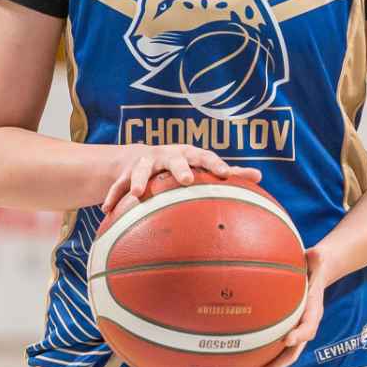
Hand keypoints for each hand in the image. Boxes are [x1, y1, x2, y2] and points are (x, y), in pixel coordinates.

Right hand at [99, 146, 260, 229]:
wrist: (140, 157)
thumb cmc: (181, 166)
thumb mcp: (201, 166)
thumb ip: (229, 173)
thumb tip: (259, 176)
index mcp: (188, 155)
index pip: (204, 156)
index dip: (214, 163)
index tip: (225, 173)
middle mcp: (166, 155)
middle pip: (174, 159)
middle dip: (179, 168)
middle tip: (186, 180)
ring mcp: (143, 163)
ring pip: (140, 169)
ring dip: (137, 180)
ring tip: (136, 194)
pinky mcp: (124, 173)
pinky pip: (116, 186)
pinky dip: (112, 196)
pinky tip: (107, 211)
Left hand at [241, 245, 326, 366]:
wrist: (317, 275)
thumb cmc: (314, 266)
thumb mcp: (317, 260)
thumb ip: (317, 259)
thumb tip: (315, 253)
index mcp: (313, 311)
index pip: (308, 326)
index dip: (299, 334)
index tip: (287, 340)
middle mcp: (304, 327)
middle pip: (292, 352)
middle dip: (276, 366)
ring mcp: (293, 333)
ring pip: (280, 358)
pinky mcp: (282, 334)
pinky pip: (271, 350)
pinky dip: (258, 362)